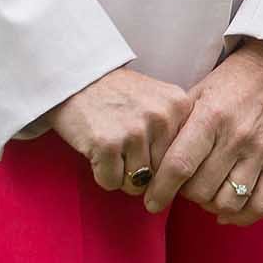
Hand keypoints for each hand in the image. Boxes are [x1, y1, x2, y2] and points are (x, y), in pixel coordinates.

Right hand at [47, 68, 194, 193]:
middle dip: (144, 172)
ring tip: (113, 149)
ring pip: (137, 183)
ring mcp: (135, 131)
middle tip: (126, 149)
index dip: (165, 163)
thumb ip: (177, 130)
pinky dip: (102, 174)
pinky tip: (98, 152)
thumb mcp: (160, 100)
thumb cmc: (119, 96)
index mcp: (180, 106)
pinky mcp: (107, 144)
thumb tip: (182, 177)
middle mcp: (162, 118)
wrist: (77, 80)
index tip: (151, 153)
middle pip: (162, 174)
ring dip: (122, 175)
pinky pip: (111, 182)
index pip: (185, 157)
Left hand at [147, 41, 262, 224]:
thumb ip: (177, 128)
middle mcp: (238, 137)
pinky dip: (241, 216)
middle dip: (185, 194)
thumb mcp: (198, 93)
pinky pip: (261, 205)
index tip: (152, 201)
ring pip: (228, 202)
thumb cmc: (233, 81)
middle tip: (183, 186)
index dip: (160, 190)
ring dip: (210, 205)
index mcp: (212, 117)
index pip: (179, 166)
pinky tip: (227, 210)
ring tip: (206, 193)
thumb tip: (152, 166)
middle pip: (201, 190)